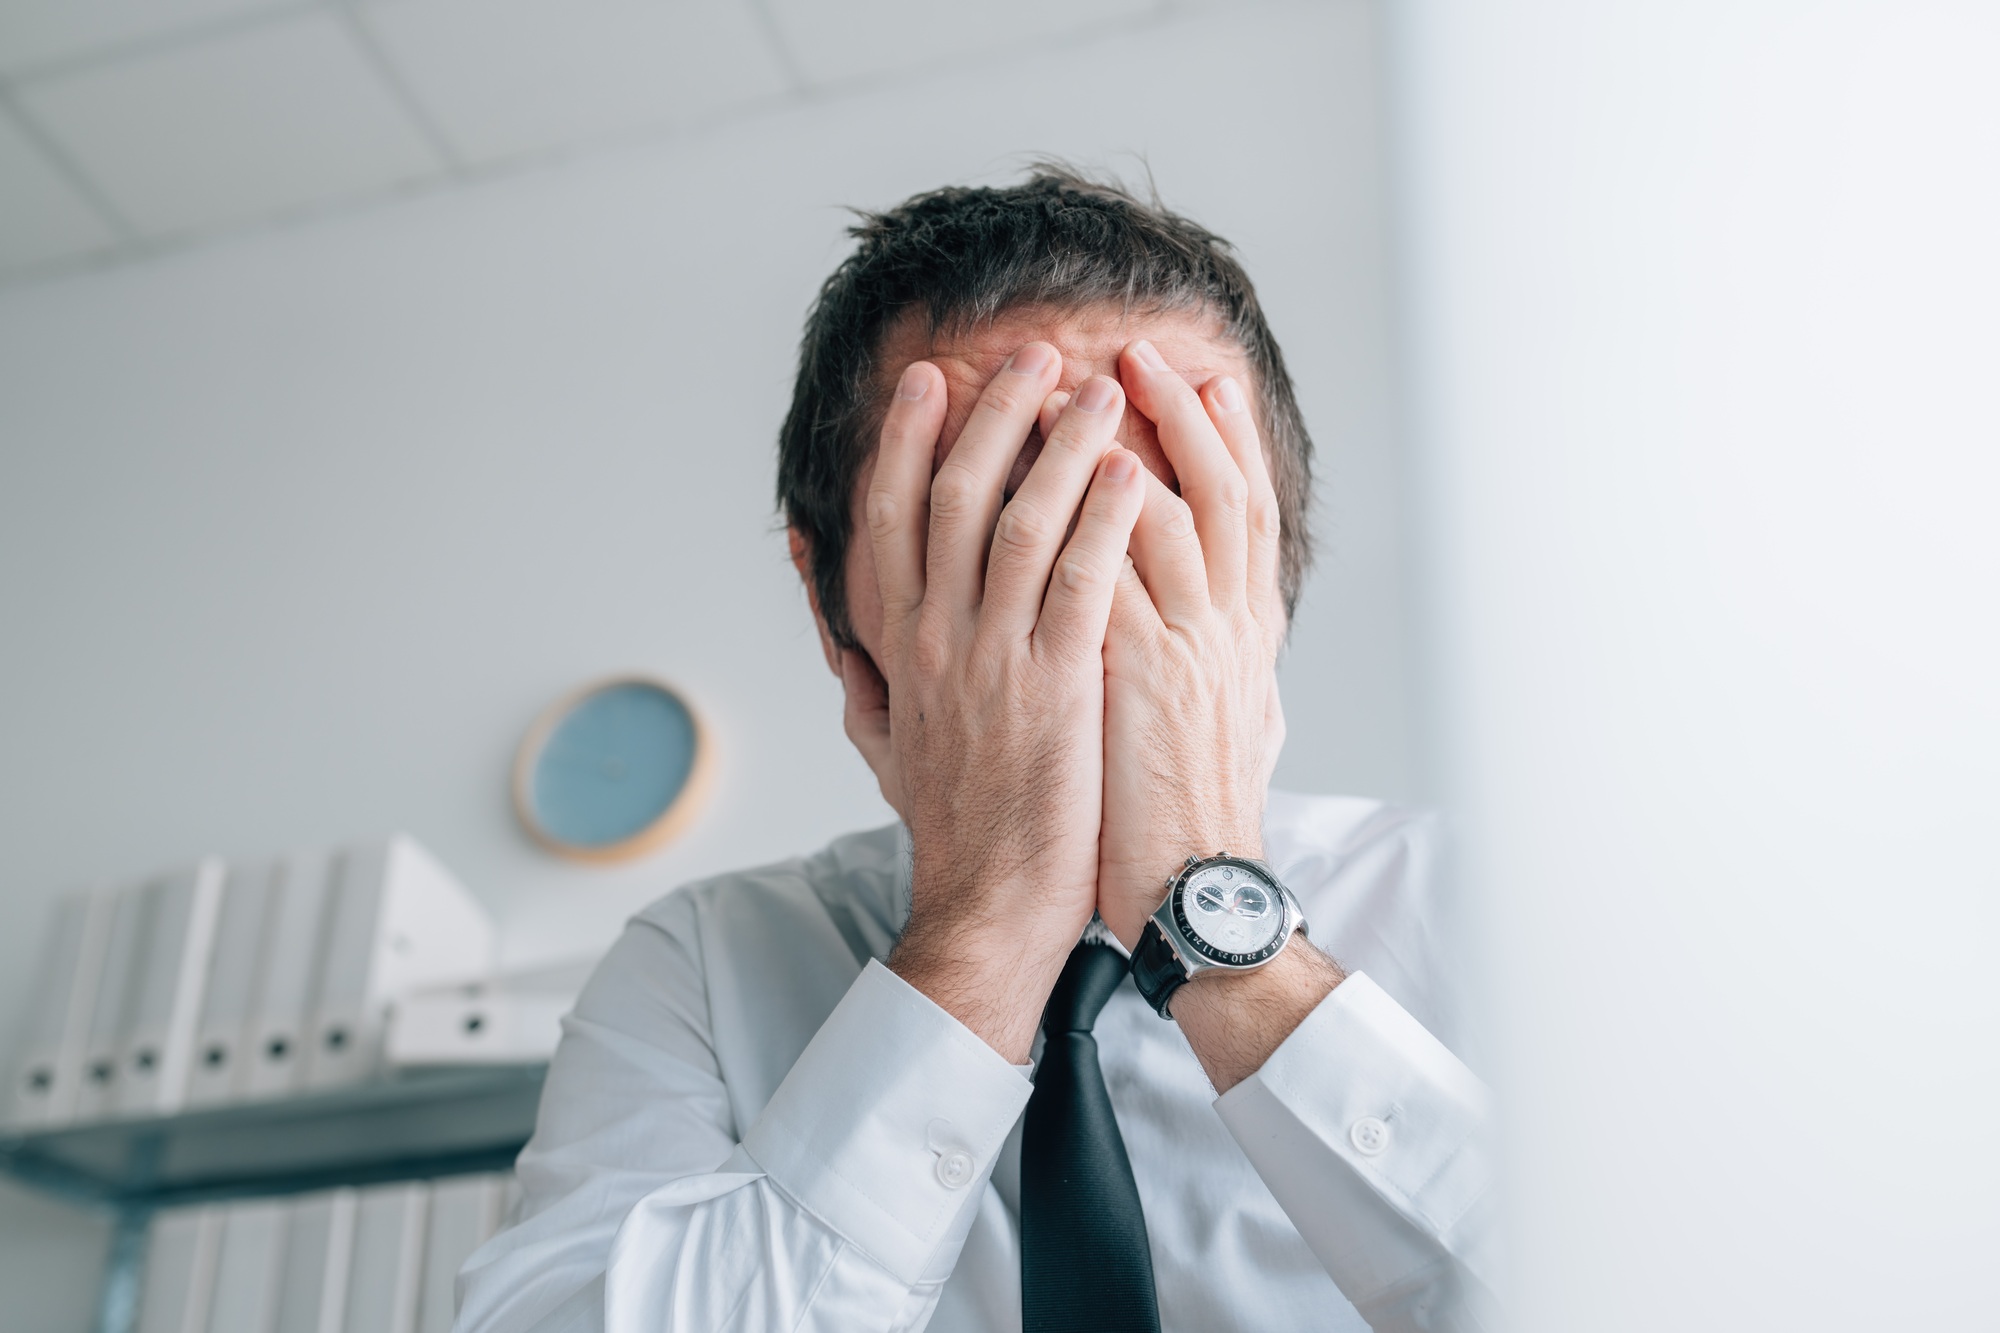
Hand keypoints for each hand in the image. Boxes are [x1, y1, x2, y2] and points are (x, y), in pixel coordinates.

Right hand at [864, 343, 1145, 1061]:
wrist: (989, 902)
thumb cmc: (947, 820)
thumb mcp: (878, 734)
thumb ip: (856, 660)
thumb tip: (822, 597)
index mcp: (898, 643)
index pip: (890, 515)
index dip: (906, 438)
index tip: (930, 379)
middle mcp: (938, 639)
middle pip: (955, 496)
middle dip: (994, 414)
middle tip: (1034, 353)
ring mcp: (996, 661)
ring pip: (1021, 524)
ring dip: (1061, 445)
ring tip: (1100, 390)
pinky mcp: (1058, 688)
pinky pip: (1082, 582)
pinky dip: (1107, 520)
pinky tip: (1134, 472)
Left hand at [1091, 339, 1287, 947]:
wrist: (1197, 890)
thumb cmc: (1195, 814)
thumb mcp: (1229, 725)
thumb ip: (1214, 661)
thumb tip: (1210, 625)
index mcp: (1244, 636)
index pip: (1247, 515)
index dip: (1228, 443)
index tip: (1205, 380)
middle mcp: (1229, 631)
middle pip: (1218, 494)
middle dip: (1180, 418)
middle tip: (1139, 353)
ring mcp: (1191, 652)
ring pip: (1167, 520)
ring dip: (1120, 450)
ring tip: (1080, 389)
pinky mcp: (1142, 681)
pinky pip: (1112, 580)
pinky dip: (1086, 523)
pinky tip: (1053, 478)